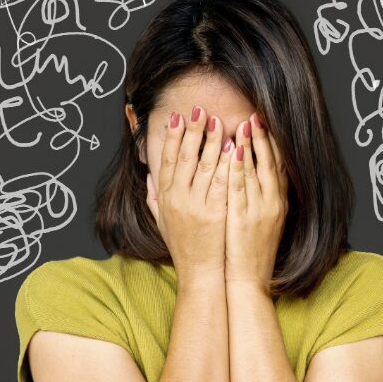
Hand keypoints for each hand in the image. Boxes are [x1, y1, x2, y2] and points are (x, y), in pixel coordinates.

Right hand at [146, 106, 234, 275]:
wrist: (200, 273)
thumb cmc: (183, 247)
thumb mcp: (161, 221)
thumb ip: (154, 198)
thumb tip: (149, 176)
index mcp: (165, 197)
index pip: (167, 159)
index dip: (171, 136)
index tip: (177, 116)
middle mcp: (177, 198)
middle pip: (184, 156)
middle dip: (192, 130)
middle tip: (199, 108)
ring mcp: (196, 205)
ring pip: (203, 165)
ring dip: (211, 140)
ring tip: (218, 120)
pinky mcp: (215, 213)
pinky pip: (221, 181)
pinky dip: (226, 162)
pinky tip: (233, 147)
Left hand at [225, 111, 288, 290]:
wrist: (250, 281)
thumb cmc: (252, 253)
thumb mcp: (264, 222)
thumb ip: (260, 198)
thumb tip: (253, 176)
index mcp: (278, 203)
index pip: (276, 165)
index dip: (272, 143)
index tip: (264, 123)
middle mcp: (273, 203)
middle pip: (271, 163)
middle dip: (264, 138)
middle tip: (256, 115)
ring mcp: (260, 210)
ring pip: (257, 171)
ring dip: (251, 146)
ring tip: (244, 124)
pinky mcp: (245, 218)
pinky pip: (241, 188)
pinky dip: (238, 168)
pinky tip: (234, 152)